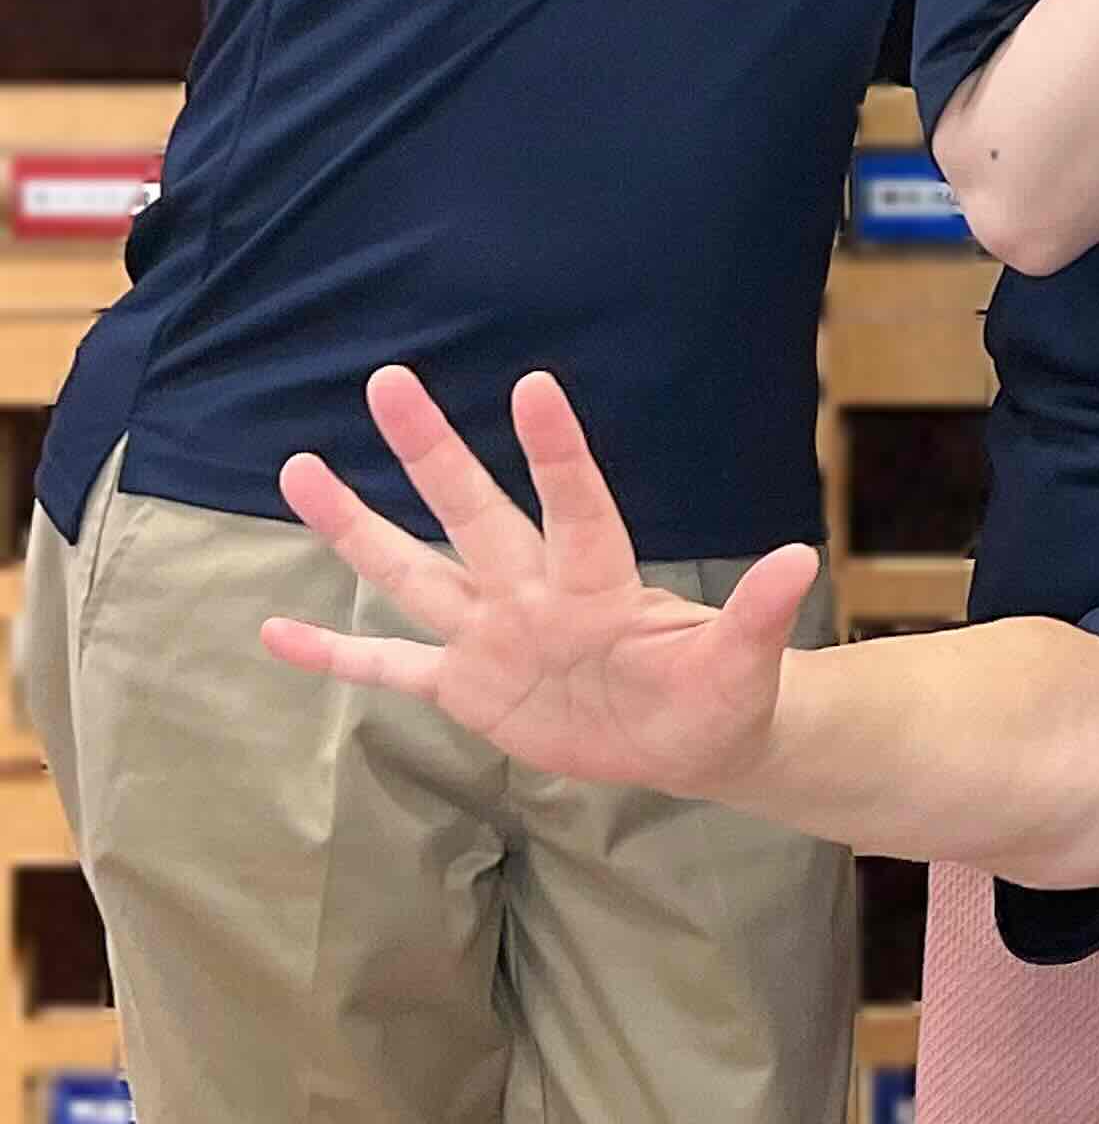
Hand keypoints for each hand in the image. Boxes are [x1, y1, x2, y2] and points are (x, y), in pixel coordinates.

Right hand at [261, 367, 817, 801]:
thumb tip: (798, 559)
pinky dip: (335, 654)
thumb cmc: (723, 695)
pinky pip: (389, 668)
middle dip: (432, 452)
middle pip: (475, 512)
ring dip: (357, 526)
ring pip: (413, 571)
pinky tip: (276, 631)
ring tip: (299, 469)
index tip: (533, 386)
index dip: (556, 451)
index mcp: (602, 584)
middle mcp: (534, 594)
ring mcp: (493, 636)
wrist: (694, 741)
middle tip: (387, 381)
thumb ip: (758, 615)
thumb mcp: (744, 666)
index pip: (577, 505)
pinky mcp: (468, 688)